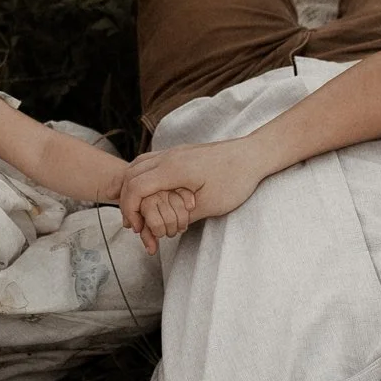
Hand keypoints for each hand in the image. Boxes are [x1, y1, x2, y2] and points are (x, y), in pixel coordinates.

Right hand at [119, 138, 266, 250]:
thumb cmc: (235, 179)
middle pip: (131, 175)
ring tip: (139, 210)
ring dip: (134, 188)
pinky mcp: (181, 153)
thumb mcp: (208, 205)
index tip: (136, 228)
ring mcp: (174, 152)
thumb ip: (181, 215)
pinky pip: (152, 163)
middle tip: (134, 223)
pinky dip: (145, 180)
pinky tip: (153, 196)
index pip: (135, 187)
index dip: (130, 210)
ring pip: (139, 166)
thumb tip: (164, 225)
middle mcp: (169, 156)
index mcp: (173, 168)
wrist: (253, 154)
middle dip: (127, 201)